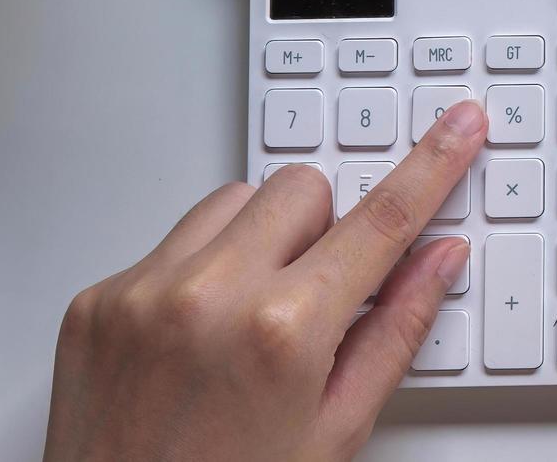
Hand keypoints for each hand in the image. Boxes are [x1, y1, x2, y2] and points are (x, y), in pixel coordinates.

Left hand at [44, 102, 488, 461]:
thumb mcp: (339, 429)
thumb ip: (397, 332)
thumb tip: (440, 261)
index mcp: (283, 332)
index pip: (382, 222)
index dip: (432, 166)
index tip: (458, 127)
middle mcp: (207, 297)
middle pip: (302, 190)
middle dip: (327, 228)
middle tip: (323, 294)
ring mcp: (142, 293)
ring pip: (233, 201)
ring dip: (260, 241)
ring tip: (254, 319)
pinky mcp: (98, 299)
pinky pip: (170, 242)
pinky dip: (198, 272)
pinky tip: (199, 339)